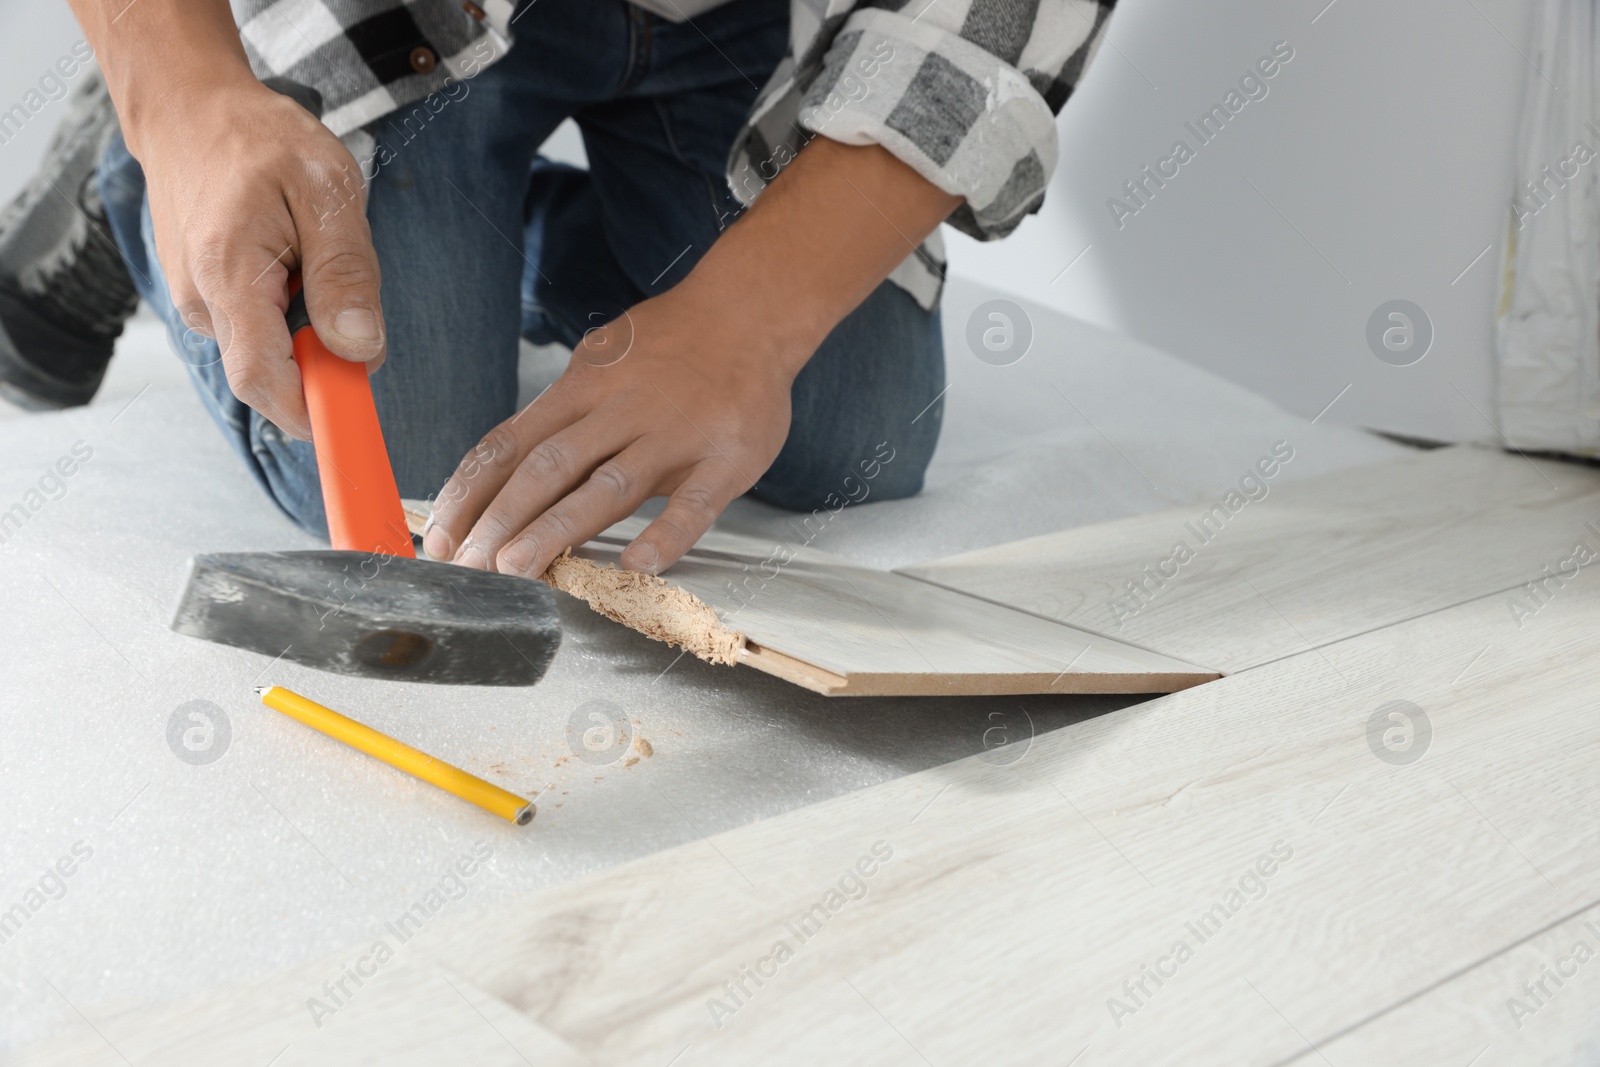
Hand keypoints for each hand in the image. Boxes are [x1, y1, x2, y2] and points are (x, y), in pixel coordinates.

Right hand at [134, 76, 384, 439]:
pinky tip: (293, 261)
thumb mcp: (327, 190)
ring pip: (271, 352)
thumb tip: (360, 350)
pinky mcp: (204, 302)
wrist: (190, 112)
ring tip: (314, 256)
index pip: (263, 380)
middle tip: (355, 312)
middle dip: (325, 364)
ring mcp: (197, 305)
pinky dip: (290, 313)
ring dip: (309, 329)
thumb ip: (346, 273)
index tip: (355, 429)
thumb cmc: (262, 141)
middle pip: (272, 376)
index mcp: (228, 276)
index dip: (311, 416)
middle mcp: (201, 303)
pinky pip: (260, 330)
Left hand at [423, 283, 798, 576]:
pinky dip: (665, 536)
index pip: (510, 444)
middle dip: (499, 519)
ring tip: (518, 570)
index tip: (439, 535)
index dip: (469, 493)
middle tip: (467, 565)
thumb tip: (506, 466)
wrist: (752, 308)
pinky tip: (636, 567)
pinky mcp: (725, 458)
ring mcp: (673, 435)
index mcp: (582, 387)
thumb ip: (563, 414)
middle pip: (547, 468)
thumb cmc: (673, 343)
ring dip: (556, 530)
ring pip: (606, 487)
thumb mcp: (602, 360)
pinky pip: (692, 504)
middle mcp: (620, 409)